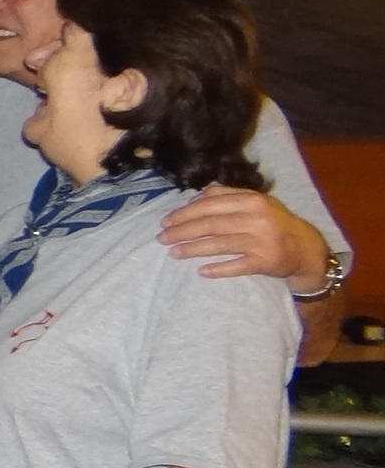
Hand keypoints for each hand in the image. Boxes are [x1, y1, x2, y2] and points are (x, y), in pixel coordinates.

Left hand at [159, 185, 326, 285]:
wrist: (306, 248)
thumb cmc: (273, 222)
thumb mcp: (255, 202)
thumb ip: (227, 196)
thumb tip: (194, 198)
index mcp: (252, 200)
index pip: (210, 204)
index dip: (184, 213)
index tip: (166, 221)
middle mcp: (257, 218)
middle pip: (211, 224)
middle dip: (182, 231)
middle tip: (162, 238)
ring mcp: (262, 241)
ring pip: (219, 244)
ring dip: (193, 249)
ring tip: (173, 252)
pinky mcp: (265, 261)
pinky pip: (237, 266)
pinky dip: (218, 269)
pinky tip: (202, 271)